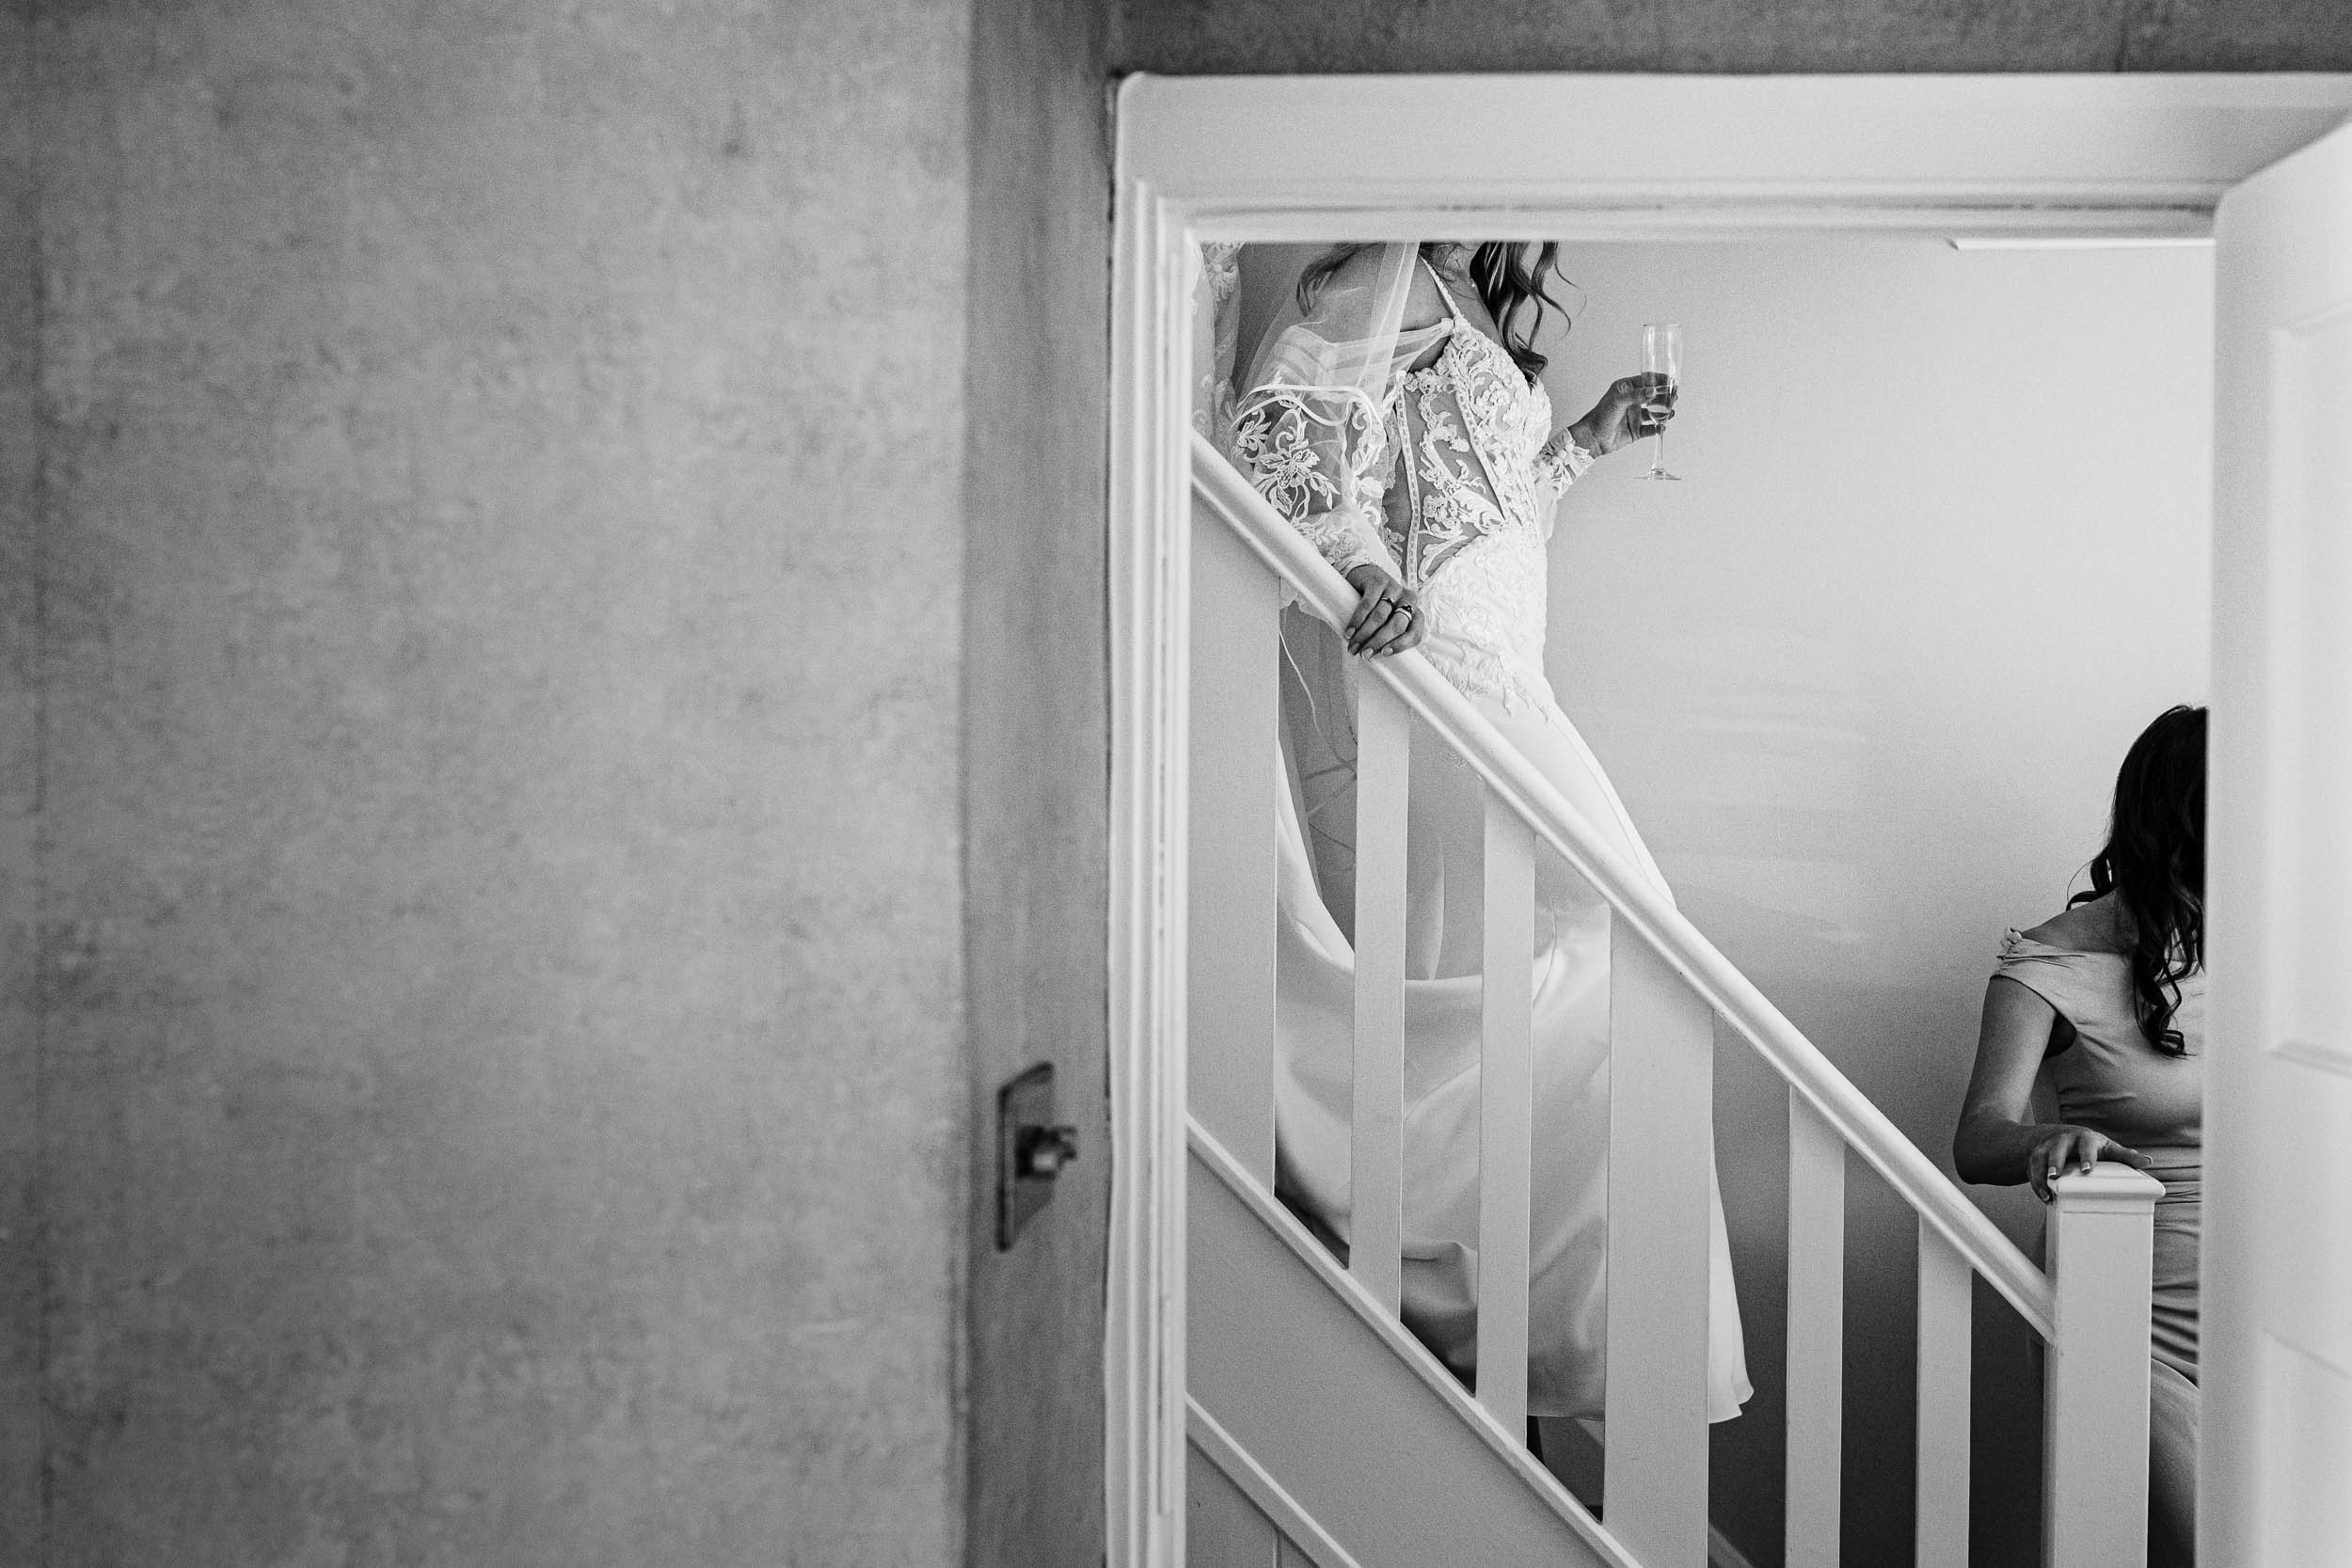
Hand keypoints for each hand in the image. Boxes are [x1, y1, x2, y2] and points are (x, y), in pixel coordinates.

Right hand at [1341, 565, 1424, 657]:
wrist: (1364, 576)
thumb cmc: (1377, 604)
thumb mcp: (1388, 618)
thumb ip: (1390, 634)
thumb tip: (1377, 658)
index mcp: (1415, 611)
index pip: (1415, 632)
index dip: (1401, 645)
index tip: (1383, 654)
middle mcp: (1408, 599)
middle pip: (1396, 625)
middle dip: (1378, 642)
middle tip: (1364, 654)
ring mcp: (1393, 587)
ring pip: (1380, 617)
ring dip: (1364, 634)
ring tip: (1353, 646)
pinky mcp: (1378, 581)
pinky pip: (1367, 604)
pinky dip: (1357, 620)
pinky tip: (1350, 631)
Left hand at [1570, 372, 1675, 456]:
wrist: (1592, 438)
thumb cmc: (1600, 416)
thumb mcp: (1618, 401)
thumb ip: (1636, 395)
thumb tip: (1653, 390)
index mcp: (1626, 389)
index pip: (1647, 380)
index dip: (1660, 380)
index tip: (1671, 381)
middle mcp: (1632, 401)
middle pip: (1654, 396)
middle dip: (1666, 396)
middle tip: (1675, 397)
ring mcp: (1635, 416)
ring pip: (1655, 412)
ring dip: (1665, 412)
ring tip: (1671, 412)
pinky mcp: (1636, 430)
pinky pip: (1651, 428)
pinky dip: (1658, 428)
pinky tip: (1663, 427)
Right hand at [2024, 1125, 2152, 1202]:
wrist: (2056, 1136)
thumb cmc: (2089, 1146)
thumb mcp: (2107, 1148)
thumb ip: (2125, 1155)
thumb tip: (2148, 1162)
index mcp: (2083, 1138)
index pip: (2085, 1146)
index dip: (2086, 1157)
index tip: (2087, 1170)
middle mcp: (2063, 1141)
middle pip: (2057, 1150)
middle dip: (2055, 1163)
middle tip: (2056, 1176)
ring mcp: (2047, 1148)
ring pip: (2040, 1160)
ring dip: (2041, 1176)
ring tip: (2047, 1193)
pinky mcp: (2035, 1158)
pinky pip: (2033, 1171)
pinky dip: (2037, 1184)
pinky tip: (2045, 1197)